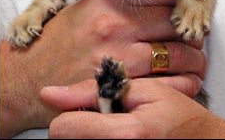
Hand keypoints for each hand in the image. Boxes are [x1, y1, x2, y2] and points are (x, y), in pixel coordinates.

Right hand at [0, 0, 204, 137]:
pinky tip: (187, 80)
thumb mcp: (86, 6)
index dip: (178, 0)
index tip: (180, 9)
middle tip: (192, 38)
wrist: (29, 75)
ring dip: (194, 58)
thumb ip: (122, 1)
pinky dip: (185, 83)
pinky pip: (168, 85)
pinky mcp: (120, 86)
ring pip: (177, 54)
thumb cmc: (59, 40)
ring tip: (195, 61)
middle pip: (174, 22)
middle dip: (189, 30)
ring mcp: (118, 56)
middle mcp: (115, 23)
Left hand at [41, 78, 224, 138]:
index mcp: (126, 135)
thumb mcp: (143, 90)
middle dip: (79, 125)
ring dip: (87, 135)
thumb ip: (97, 90)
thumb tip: (49, 93)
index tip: (87, 108)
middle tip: (105, 117)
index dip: (69, 114)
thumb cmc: (176, 113)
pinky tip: (114, 135)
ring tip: (111, 126)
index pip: (62, 129)